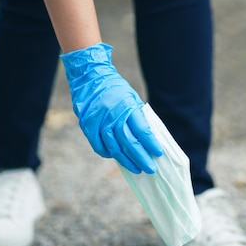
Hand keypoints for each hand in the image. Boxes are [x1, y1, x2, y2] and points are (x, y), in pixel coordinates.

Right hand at [61, 42, 162, 173]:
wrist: (90, 76)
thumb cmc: (116, 90)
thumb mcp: (132, 99)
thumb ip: (138, 117)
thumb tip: (150, 139)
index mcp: (127, 106)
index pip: (142, 130)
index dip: (151, 143)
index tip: (158, 153)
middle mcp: (112, 114)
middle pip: (128, 142)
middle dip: (141, 157)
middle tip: (150, 169)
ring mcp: (98, 121)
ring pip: (114, 147)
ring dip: (126, 160)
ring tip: (137, 168)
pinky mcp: (87, 125)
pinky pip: (99, 145)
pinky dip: (108, 153)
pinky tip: (117, 157)